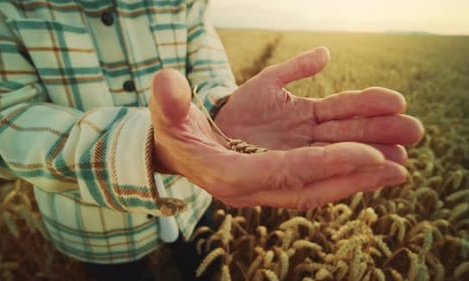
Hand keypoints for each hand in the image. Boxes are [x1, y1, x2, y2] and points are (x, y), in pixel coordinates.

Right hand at [149, 67, 414, 209]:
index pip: (285, 173)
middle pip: (317, 174)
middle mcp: (264, 172)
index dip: (325, 165)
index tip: (369, 156)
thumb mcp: (166, 116)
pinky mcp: (286, 138)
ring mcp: (278, 156)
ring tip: (406, 146)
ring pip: (326, 155)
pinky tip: (378, 118)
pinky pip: (320, 134)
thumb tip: (168, 83)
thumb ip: (167, 103)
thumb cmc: (175, 130)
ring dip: (365, 151)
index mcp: (233, 174)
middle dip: (359, 168)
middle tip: (401, 163)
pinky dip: (349, 129)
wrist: (185, 138)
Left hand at [215, 47, 423, 163]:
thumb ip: (293, 70)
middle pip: (344, 136)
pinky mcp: (283, 176)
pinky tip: (373, 175)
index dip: (366, 106)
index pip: (337, 110)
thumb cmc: (231, 110)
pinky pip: (315, 175)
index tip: (396, 102)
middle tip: (416, 131)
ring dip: (368, 160)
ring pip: (334, 157)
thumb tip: (326, 53)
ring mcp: (292, 158)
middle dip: (379, 135)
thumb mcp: (264, 86)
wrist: (196, 137)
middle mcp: (300, 139)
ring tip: (404, 163)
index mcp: (299, 114)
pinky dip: (346, 176)